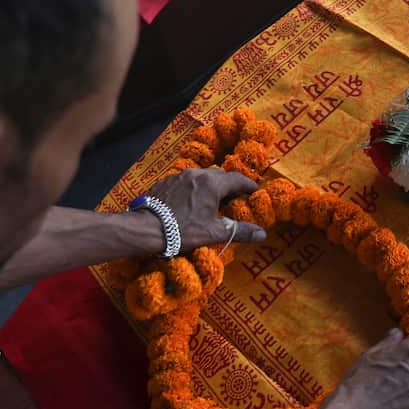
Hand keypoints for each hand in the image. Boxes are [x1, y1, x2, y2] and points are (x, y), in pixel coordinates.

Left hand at [145, 169, 266, 253]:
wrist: (146, 229)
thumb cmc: (183, 230)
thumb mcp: (214, 233)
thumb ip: (240, 231)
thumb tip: (263, 234)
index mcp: (212, 183)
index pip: (238, 179)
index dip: (249, 186)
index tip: (255, 192)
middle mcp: (196, 174)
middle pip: (220, 176)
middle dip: (230, 185)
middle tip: (235, 198)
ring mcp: (179, 176)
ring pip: (201, 177)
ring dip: (210, 186)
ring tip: (213, 200)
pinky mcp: (165, 182)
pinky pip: (186, 181)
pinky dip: (193, 189)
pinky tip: (190, 202)